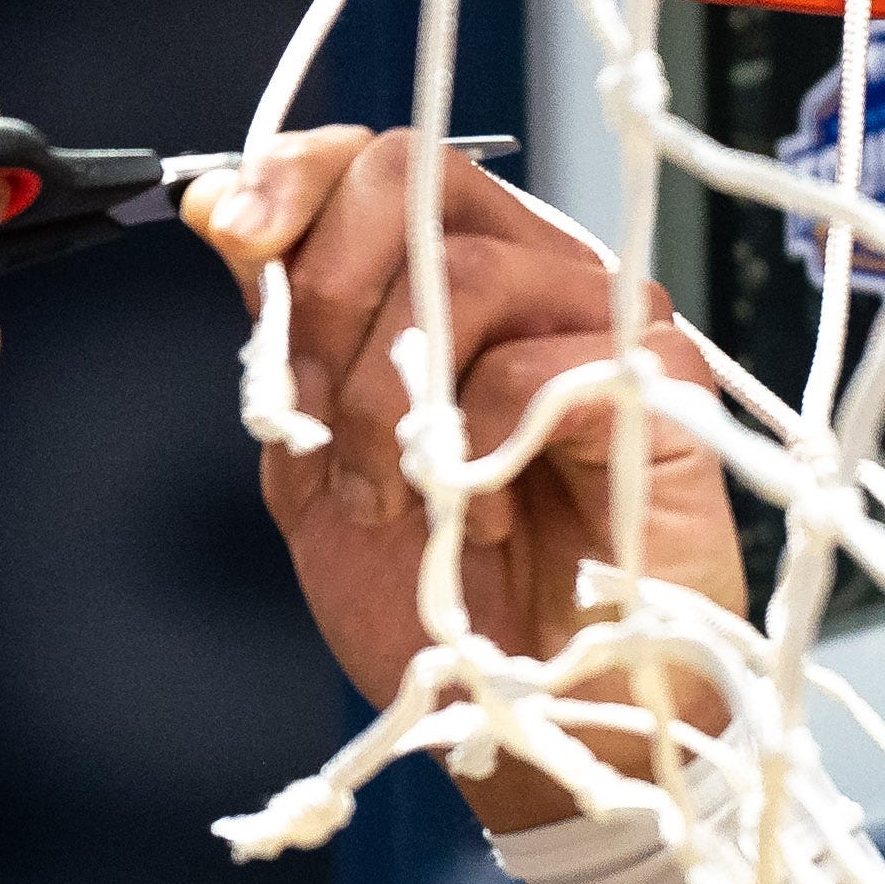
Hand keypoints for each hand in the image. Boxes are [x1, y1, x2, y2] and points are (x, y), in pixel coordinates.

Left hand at [186, 127, 746, 826]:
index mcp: (454, 280)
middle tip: (319, 415)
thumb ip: (281, 344)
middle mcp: (535, 276)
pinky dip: (482, 448)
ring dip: (392, 398)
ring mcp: (602, 321)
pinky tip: (484, 513)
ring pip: (465, 270)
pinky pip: (537, 366)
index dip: (294, 176)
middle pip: (417, 178)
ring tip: (401, 494)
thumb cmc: (440, 603)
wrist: (529, 721)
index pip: (375, 162)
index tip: (233, 232)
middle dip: (330, 295)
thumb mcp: (316, 466)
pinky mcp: (660, 384)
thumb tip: (224, 214)